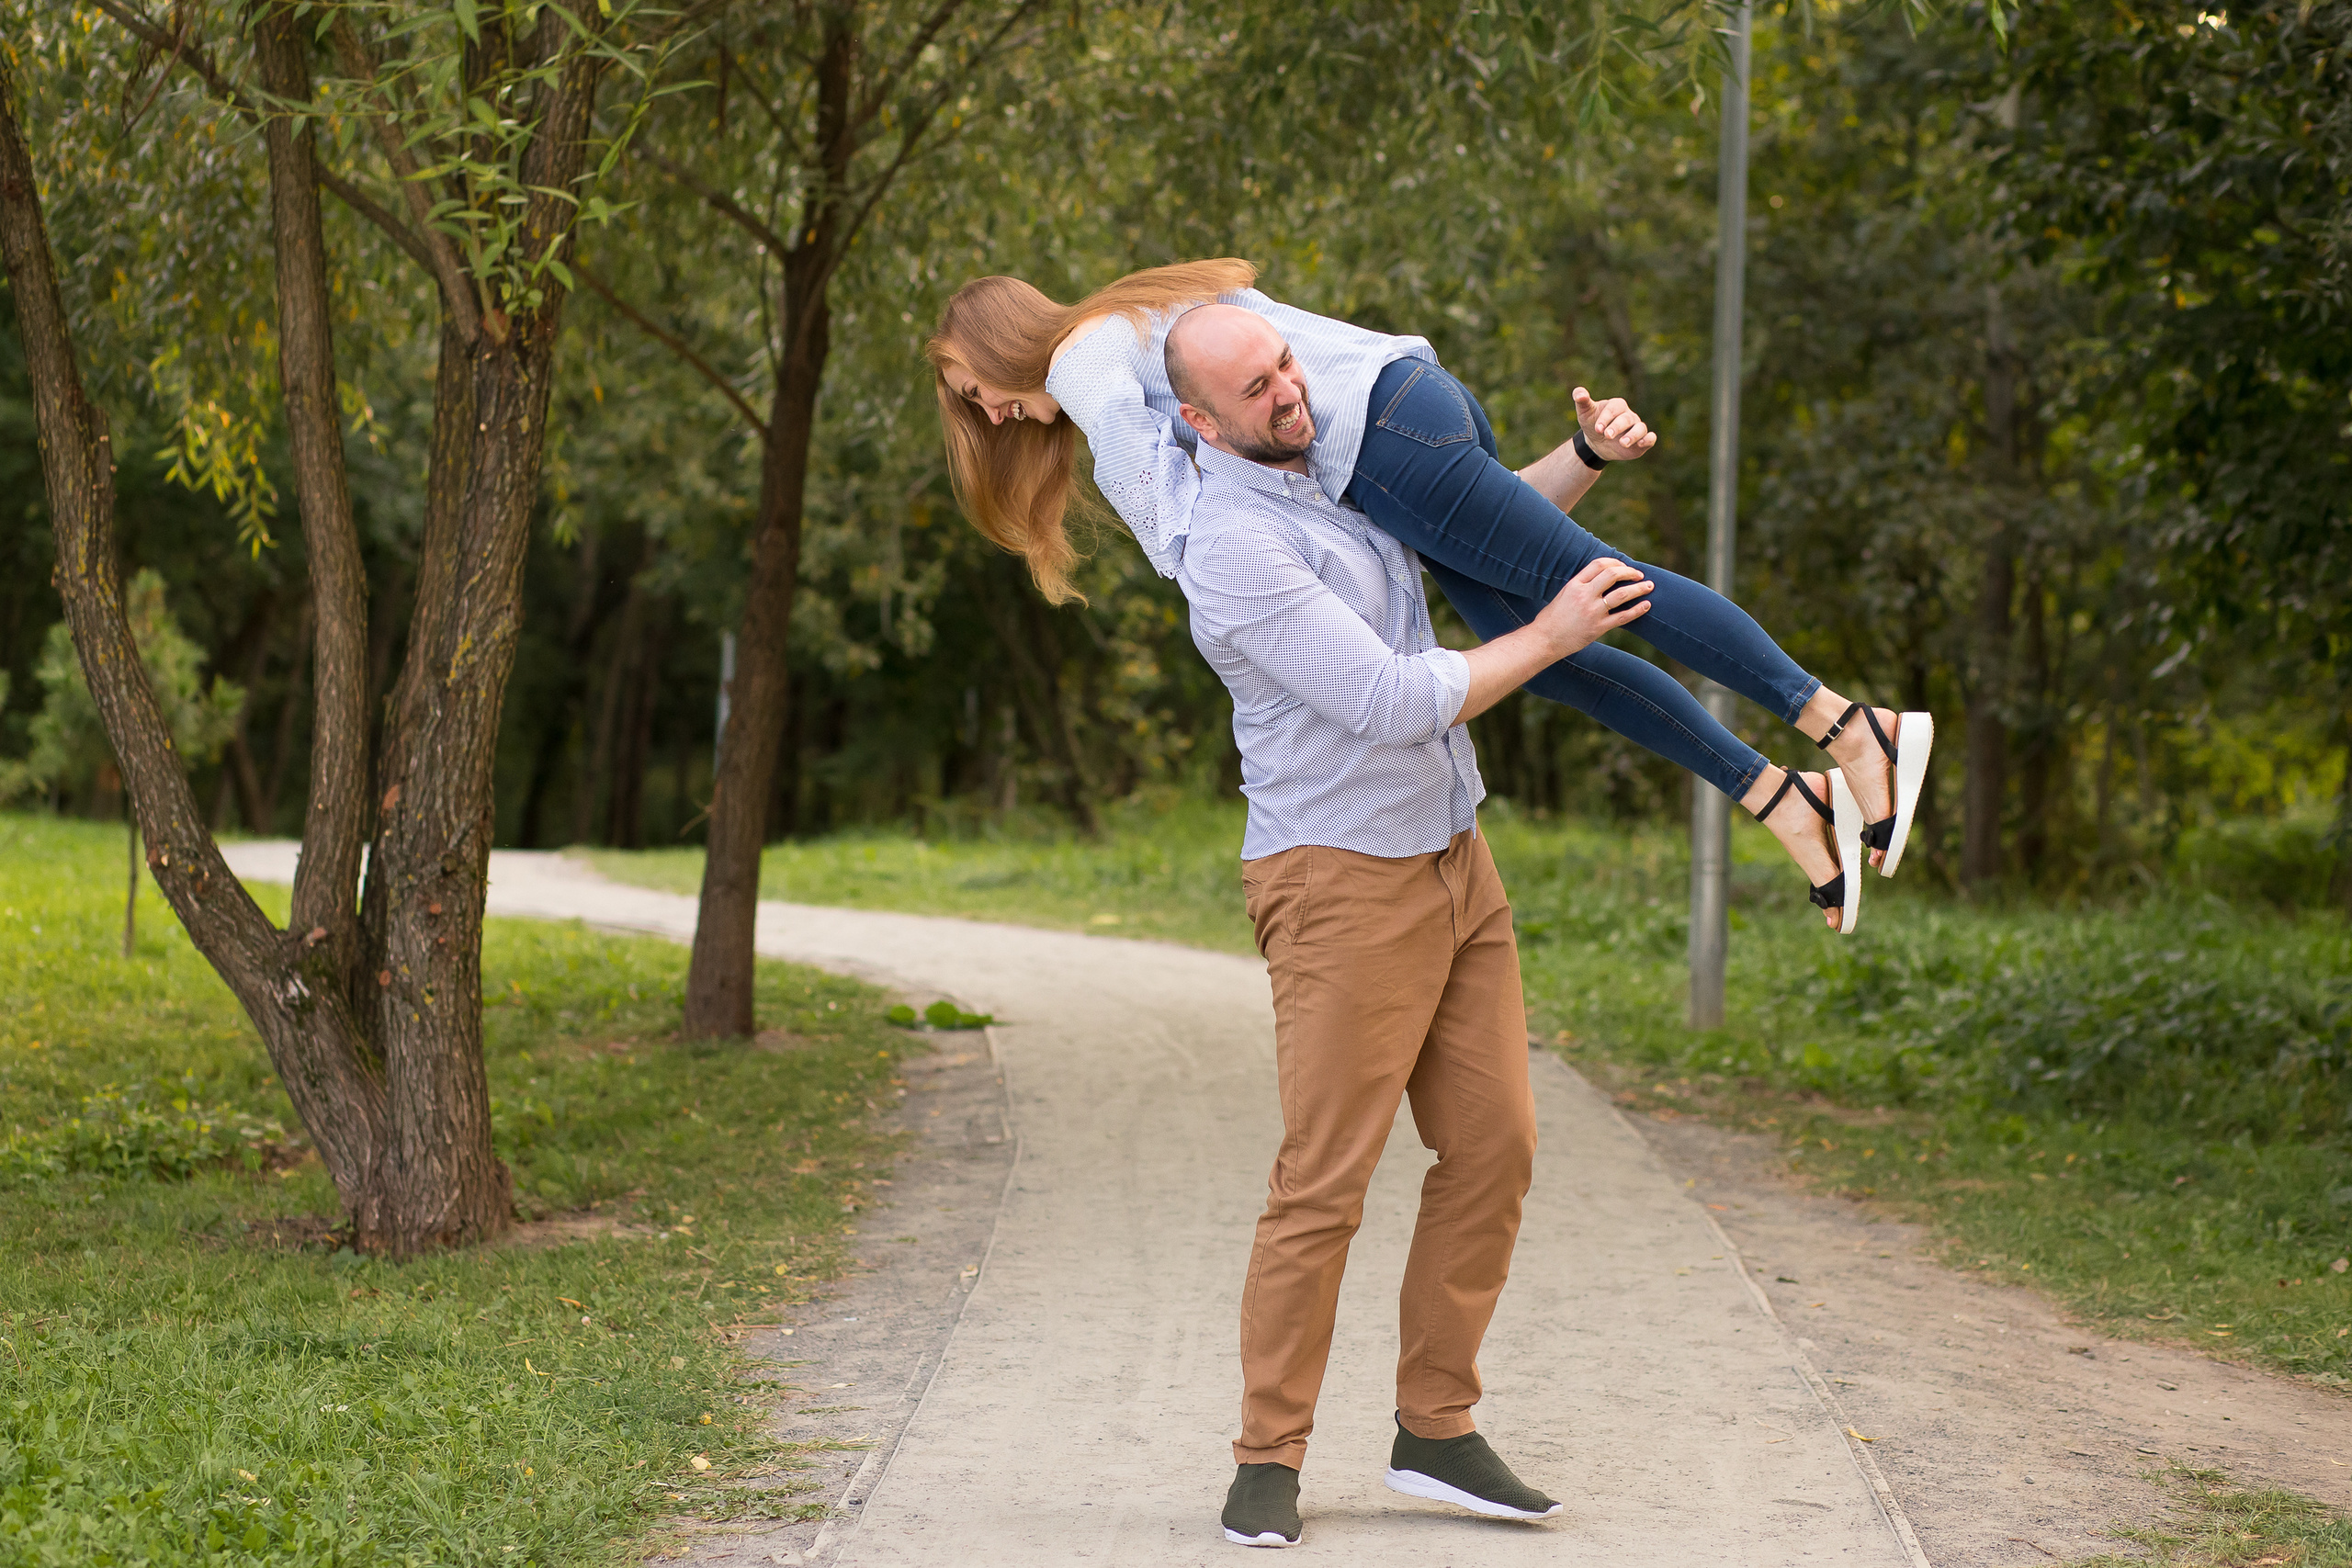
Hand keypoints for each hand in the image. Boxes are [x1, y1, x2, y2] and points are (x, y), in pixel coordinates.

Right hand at [1532, 557, 1652, 658]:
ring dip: (1638, 589)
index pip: (1599, 564)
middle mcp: (1584, 595)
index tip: (1624, 567)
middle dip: (1630, 572)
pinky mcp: (1597, 628)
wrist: (1543, 640)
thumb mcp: (1563, 595)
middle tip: (1640, 575)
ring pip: (1621, 594)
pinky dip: (1637, 610)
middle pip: (1612, 575)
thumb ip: (1581, 586)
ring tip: (1649, 586)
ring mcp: (1591, 612)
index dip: (1615, 562)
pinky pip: (1622, 617)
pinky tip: (1646, 605)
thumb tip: (1601, 580)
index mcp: (1574, 584)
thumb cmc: (1551, 618)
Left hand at [1572, 387, 1656, 461]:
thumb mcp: (1584, 413)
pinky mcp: (1641, 441)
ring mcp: (1636, 428)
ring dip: (1633, 435)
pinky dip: (1648, 439)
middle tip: (1607, 435)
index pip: (1614, 408)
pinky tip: (1641, 443)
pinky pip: (1650, 438)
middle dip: (1617, 427)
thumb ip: (1581, 401)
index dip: (1606, 418)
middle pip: (1626, 419)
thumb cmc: (1592, 424)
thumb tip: (1579, 393)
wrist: (1597, 443)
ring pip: (1640, 428)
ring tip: (1622, 443)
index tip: (1597, 428)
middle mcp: (1629, 416)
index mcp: (1617, 406)